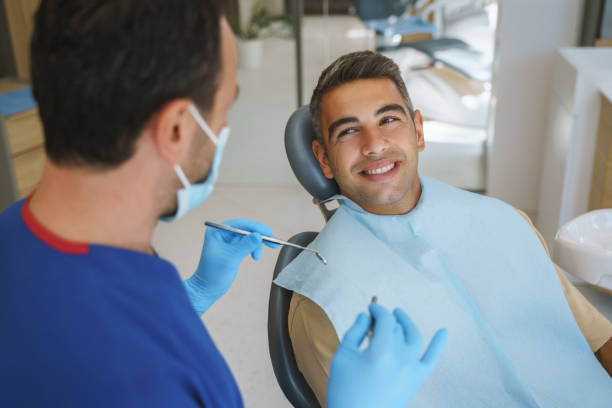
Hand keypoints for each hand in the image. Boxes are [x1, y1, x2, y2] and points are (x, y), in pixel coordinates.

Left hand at [184, 218, 277, 314]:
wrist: (207, 290)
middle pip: (246, 229)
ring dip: (256, 245)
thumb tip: (259, 235)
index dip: (256, 227)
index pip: (240, 224)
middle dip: (259, 236)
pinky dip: (254, 248)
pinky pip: (247, 244)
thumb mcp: (231, 258)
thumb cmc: (213, 274)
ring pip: (248, 237)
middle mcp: (222, 233)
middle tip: (272, 242)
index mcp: (217, 231)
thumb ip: (245, 245)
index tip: (269, 233)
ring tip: (257, 257)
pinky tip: (255, 256)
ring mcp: (228, 241)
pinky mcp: (233, 249)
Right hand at [326, 302, 447, 407]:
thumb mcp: (342, 356)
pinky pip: (431, 359)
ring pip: (414, 337)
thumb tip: (364, 316)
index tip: (370, 307)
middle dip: (386, 319)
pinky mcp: (415, 381)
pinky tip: (444, 331)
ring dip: (407, 323)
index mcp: (381, 351)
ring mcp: (411, 370)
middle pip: (396, 328)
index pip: (385, 319)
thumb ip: (354, 331)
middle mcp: (401, 358)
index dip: (377, 310)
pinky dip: (438, 344)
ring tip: (399, 315)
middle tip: (375, 318)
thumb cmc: (344, 389)